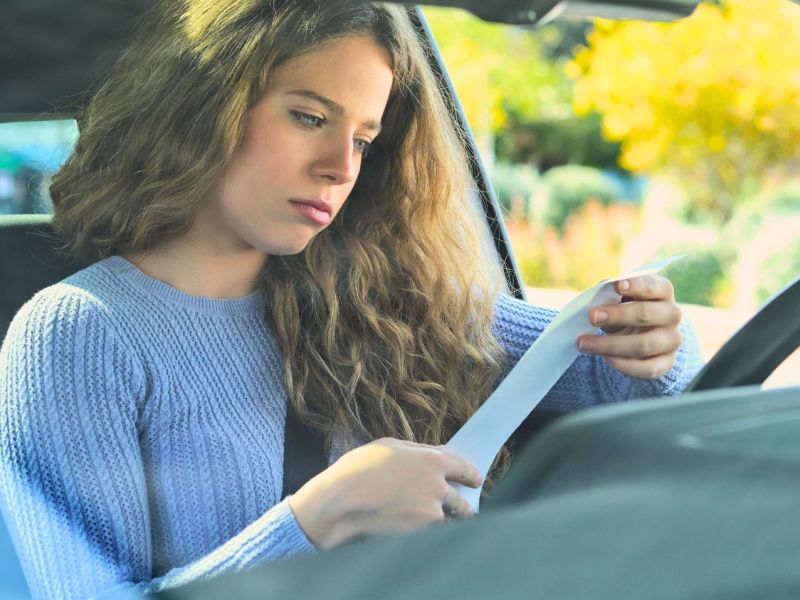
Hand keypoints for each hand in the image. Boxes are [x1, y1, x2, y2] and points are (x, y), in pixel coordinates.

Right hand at [288, 438, 481, 548]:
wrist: (341, 502)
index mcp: (431, 460)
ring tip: (429, 520)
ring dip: (443, 520)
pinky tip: (411, 527)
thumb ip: (417, 450)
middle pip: (461, 500)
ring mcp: (431, 512)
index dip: (471, 474)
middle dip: (462, 505)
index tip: (476, 480)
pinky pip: (431, 532)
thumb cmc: (359, 469)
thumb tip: (436, 452)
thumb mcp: (389, 447)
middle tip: (461, 508)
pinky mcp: (420, 532)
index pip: (463, 467)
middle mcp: (437, 486)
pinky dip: (426, 531)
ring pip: (447, 519)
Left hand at [578, 274, 681, 379]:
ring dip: (610, 345)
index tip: (616, 286)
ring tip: (584, 343)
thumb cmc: (624, 309)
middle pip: (646, 314)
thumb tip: (596, 298)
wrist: (640, 335)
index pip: (653, 286)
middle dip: (617, 315)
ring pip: (644, 344)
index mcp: (662, 291)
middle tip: (592, 316)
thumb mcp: (618, 299)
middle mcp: (672, 314)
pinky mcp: (667, 362)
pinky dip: (625, 365)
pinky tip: (606, 358)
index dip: (635, 285)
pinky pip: (648, 368)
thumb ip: (609, 295)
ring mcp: (671, 340)